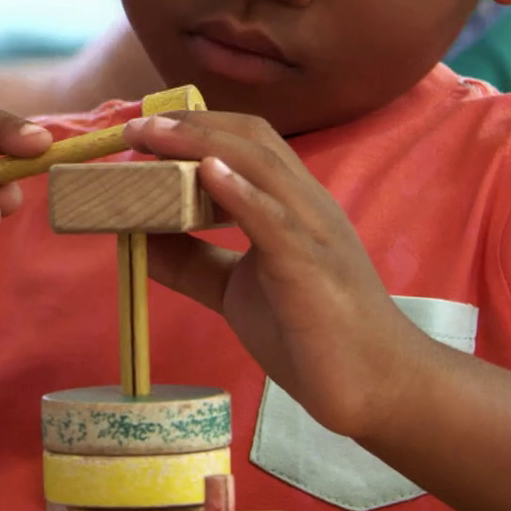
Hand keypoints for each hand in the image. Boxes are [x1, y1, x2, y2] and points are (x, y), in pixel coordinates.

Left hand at [126, 112, 430, 438]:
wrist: (376, 385)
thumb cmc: (311, 334)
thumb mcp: (236, 290)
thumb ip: (193, 263)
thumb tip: (136, 239)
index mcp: (291, 207)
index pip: (248, 144)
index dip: (196, 127)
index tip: (143, 128)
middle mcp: (306, 207)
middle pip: (252, 141)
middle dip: (192, 125)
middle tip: (134, 127)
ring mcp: (313, 234)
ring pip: (263, 168)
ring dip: (203, 144)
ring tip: (156, 134)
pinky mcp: (312, 271)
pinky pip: (277, 223)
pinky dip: (241, 193)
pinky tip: (208, 172)